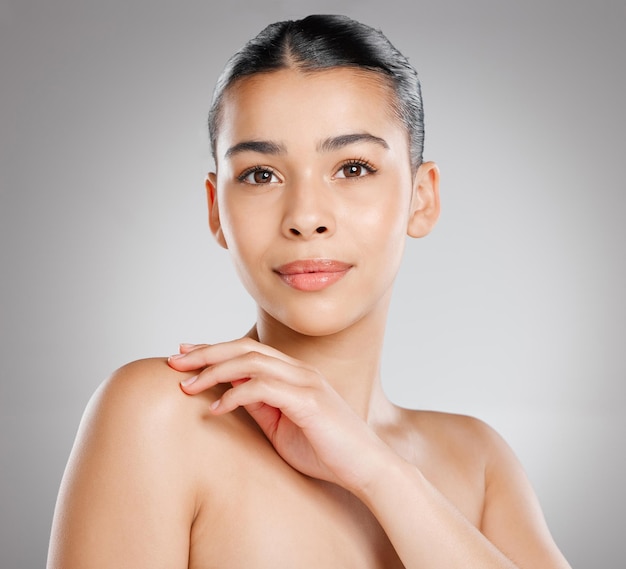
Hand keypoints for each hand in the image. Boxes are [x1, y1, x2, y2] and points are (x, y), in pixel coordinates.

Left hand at [167, 338, 390, 491]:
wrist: (366, 468)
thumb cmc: (325, 450)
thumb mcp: (282, 426)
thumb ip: (260, 406)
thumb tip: (227, 393)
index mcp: (294, 374)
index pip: (247, 350)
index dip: (214, 349)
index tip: (185, 352)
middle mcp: (299, 371)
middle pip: (244, 349)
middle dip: (205, 352)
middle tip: (174, 360)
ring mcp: (306, 383)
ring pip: (251, 362)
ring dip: (214, 371)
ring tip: (186, 385)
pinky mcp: (309, 401)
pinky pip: (263, 389)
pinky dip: (235, 396)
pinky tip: (216, 410)